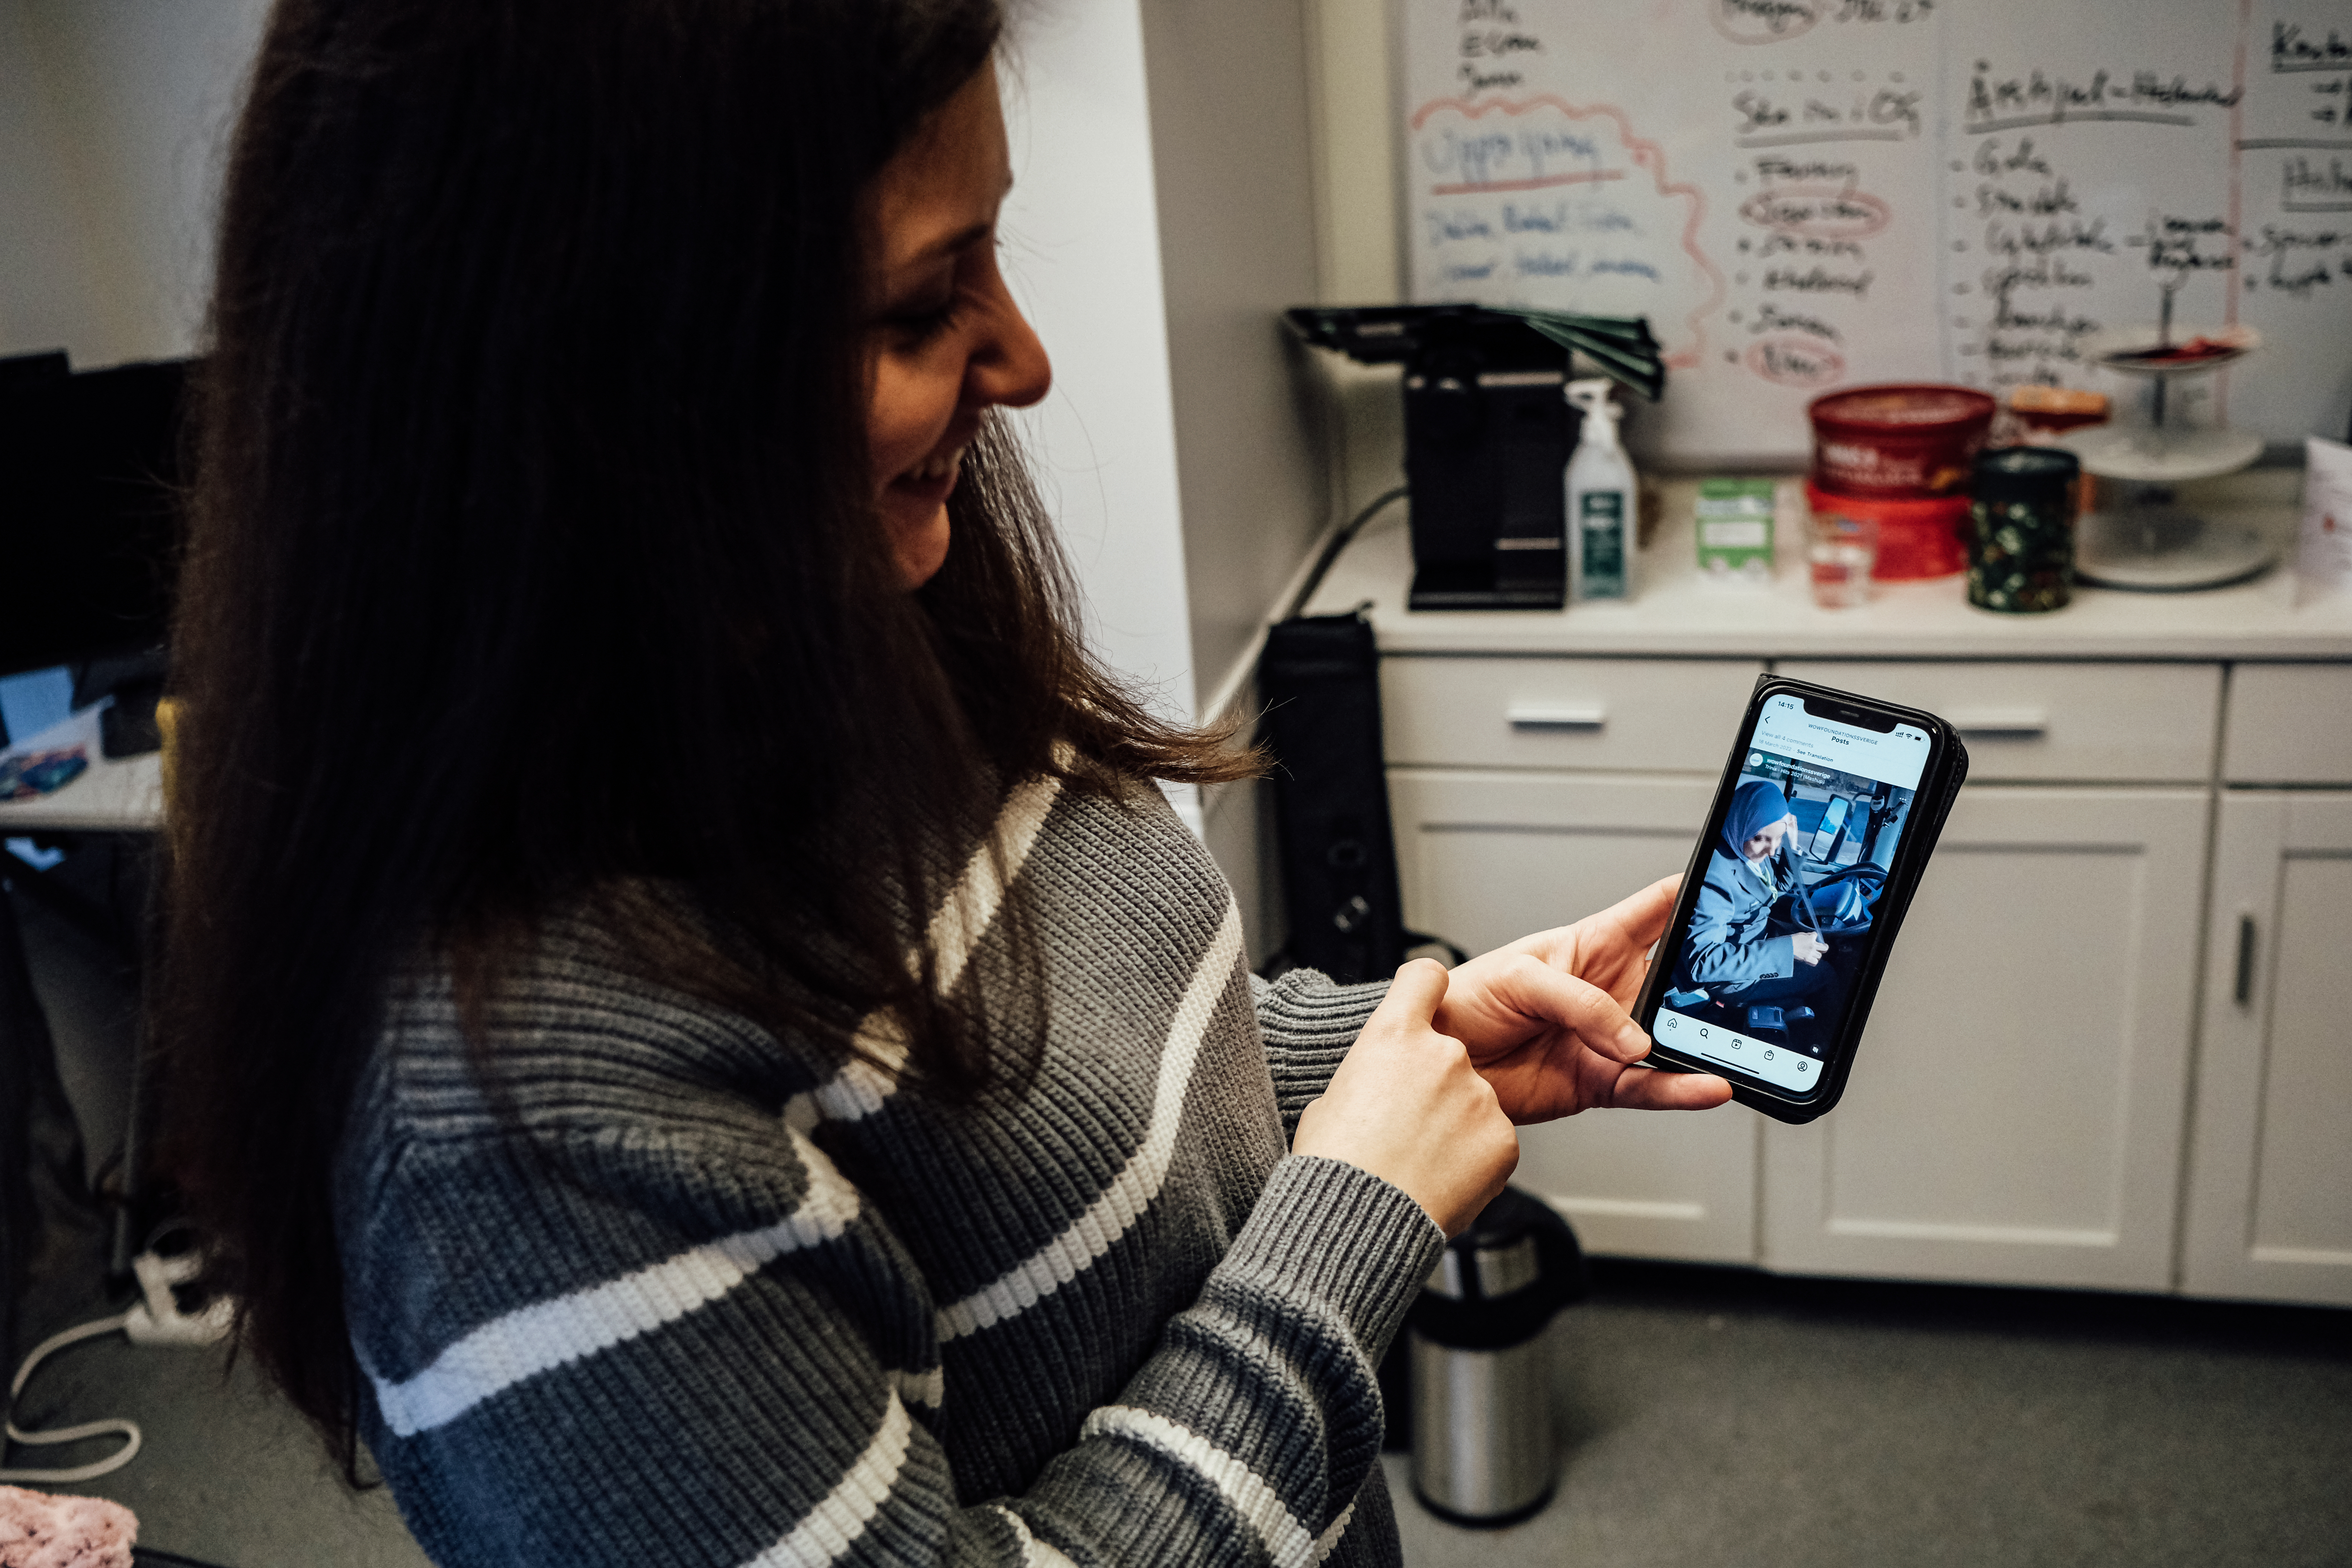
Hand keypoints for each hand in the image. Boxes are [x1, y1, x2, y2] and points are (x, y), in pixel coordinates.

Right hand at [1292, 959, 1517, 1236]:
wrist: (1358, 1219)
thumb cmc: (1335, 1164)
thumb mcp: (1332, 1100)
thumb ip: (1369, 1076)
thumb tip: (1379, 1086)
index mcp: (1393, 1036)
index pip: (1425, 978)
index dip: (1426, 988)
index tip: (1426, 1001)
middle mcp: (1444, 1055)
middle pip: (1449, 1055)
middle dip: (1436, 1087)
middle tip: (1407, 1129)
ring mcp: (1480, 1096)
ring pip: (1473, 1102)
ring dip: (1455, 1127)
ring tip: (1420, 1164)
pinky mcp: (1504, 1138)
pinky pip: (1494, 1141)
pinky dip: (1475, 1160)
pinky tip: (1442, 1180)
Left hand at [1429, 876, 1733, 1122]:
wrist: (1441, 1063)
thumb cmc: (1467, 1001)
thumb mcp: (1519, 977)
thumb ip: (1578, 1000)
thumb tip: (1630, 1037)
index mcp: (1593, 945)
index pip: (1655, 910)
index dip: (1693, 894)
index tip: (1733, 887)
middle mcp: (1610, 991)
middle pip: (1677, 981)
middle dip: (1711, 981)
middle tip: (1742, 987)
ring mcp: (1610, 1038)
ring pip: (1670, 1039)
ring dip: (1701, 1045)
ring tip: (1729, 1051)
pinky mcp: (1602, 1082)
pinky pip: (1650, 1087)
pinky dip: (1679, 1090)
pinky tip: (1703, 1088)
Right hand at [1791, 932, 1827, 965]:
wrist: (1786, 946)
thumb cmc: (1791, 940)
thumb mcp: (1800, 934)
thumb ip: (1807, 935)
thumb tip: (1812, 936)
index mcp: (1810, 938)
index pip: (1816, 935)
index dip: (1813, 936)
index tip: (1811, 937)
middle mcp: (1813, 945)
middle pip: (1825, 948)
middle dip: (1823, 947)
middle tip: (1821, 948)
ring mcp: (1811, 952)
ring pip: (1819, 955)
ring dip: (1816, 954)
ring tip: (1812, 954)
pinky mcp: (1807, 958)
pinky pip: (1815, 962)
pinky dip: (1813, 961)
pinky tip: (1810, 959)